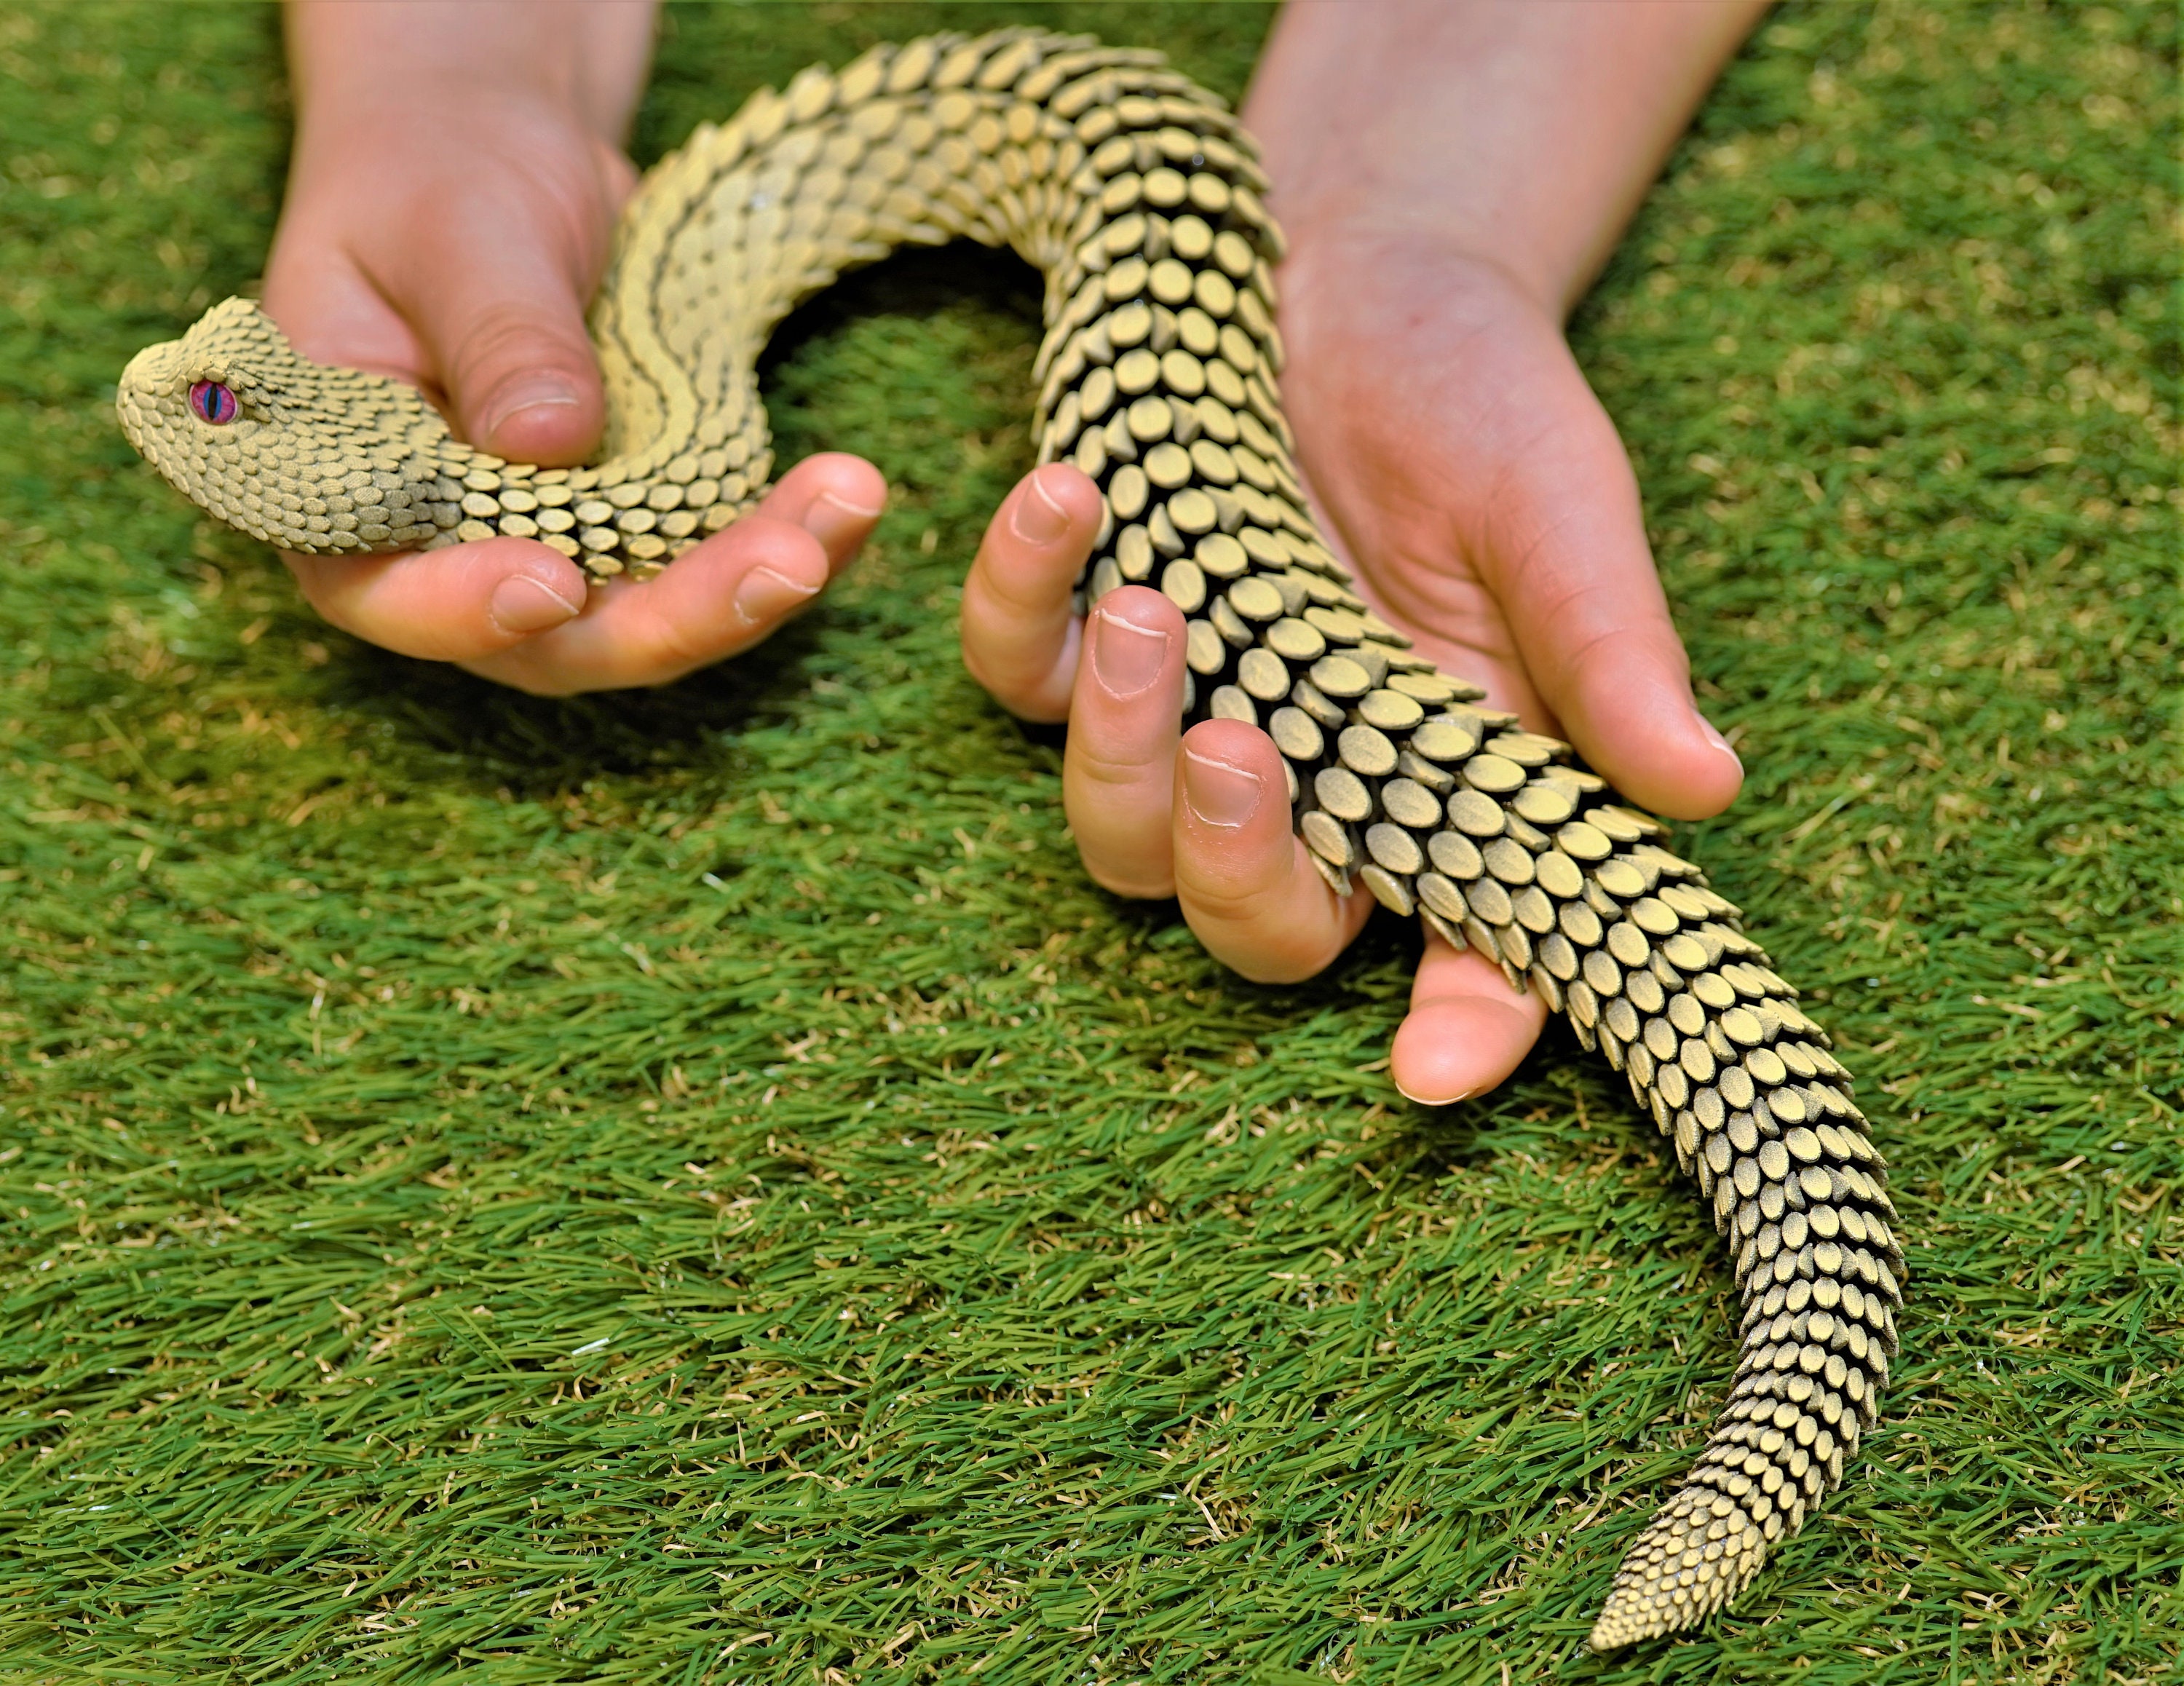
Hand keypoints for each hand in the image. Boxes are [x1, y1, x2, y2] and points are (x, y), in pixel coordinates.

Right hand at [262, 1, 883, 693]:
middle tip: (784, 566)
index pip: (384, 591)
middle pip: (550, 639)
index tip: (553, 585)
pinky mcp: (642, 528)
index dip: (465, 611)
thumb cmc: (440, 178)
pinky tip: (852, 498)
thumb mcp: (455, 232)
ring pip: (650, 616)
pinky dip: (789, 538)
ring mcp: (555, 548)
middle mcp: (448, 549)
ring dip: (755, 584)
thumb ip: (493, 337)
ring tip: (846, 506)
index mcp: (346, 489)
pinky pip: (713, 562)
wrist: (505, 155)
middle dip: (673, 615)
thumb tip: (549, 443)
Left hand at [960, 239, 1741, 1104]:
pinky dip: (1016, 598)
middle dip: (1237, 872)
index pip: (1474, 952)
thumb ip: (1608, 651)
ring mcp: (1192, 712)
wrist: (1361, 273)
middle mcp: (1318, 784)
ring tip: (1148, 606)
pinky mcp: (1084, 625)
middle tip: (1239, 750)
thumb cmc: (1484, 402)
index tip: (1429, 1075)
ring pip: (1113, 838)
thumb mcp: (1558, 511)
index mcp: (1457, 787)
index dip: (1458, 1029)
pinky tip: (1065, 496)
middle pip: (1255, 927)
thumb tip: (1706, 785)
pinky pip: (1012, 668)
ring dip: (1114, 748)